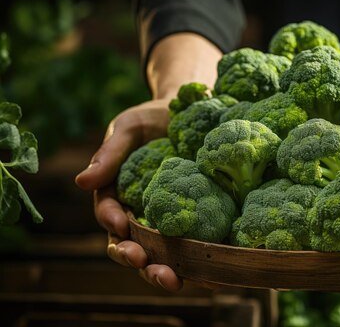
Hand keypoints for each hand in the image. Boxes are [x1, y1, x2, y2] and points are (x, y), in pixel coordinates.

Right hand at [75, 99, 183, 291]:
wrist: (192, 113)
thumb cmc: (154, 119)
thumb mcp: (130, 128)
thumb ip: (109, 154)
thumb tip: (81, 181)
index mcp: (117, 193)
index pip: (108, 214)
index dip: (112, 221)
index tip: (120, 224)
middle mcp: (138, 213)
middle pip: (128, 244)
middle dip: (133, 257)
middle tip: (143, 262)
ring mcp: (165, 221)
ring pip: (156, 255)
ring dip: (159, 271)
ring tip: (171, 280)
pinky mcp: (192, 224)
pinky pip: (190, 249)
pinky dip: (193, 265)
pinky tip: (204, 274)